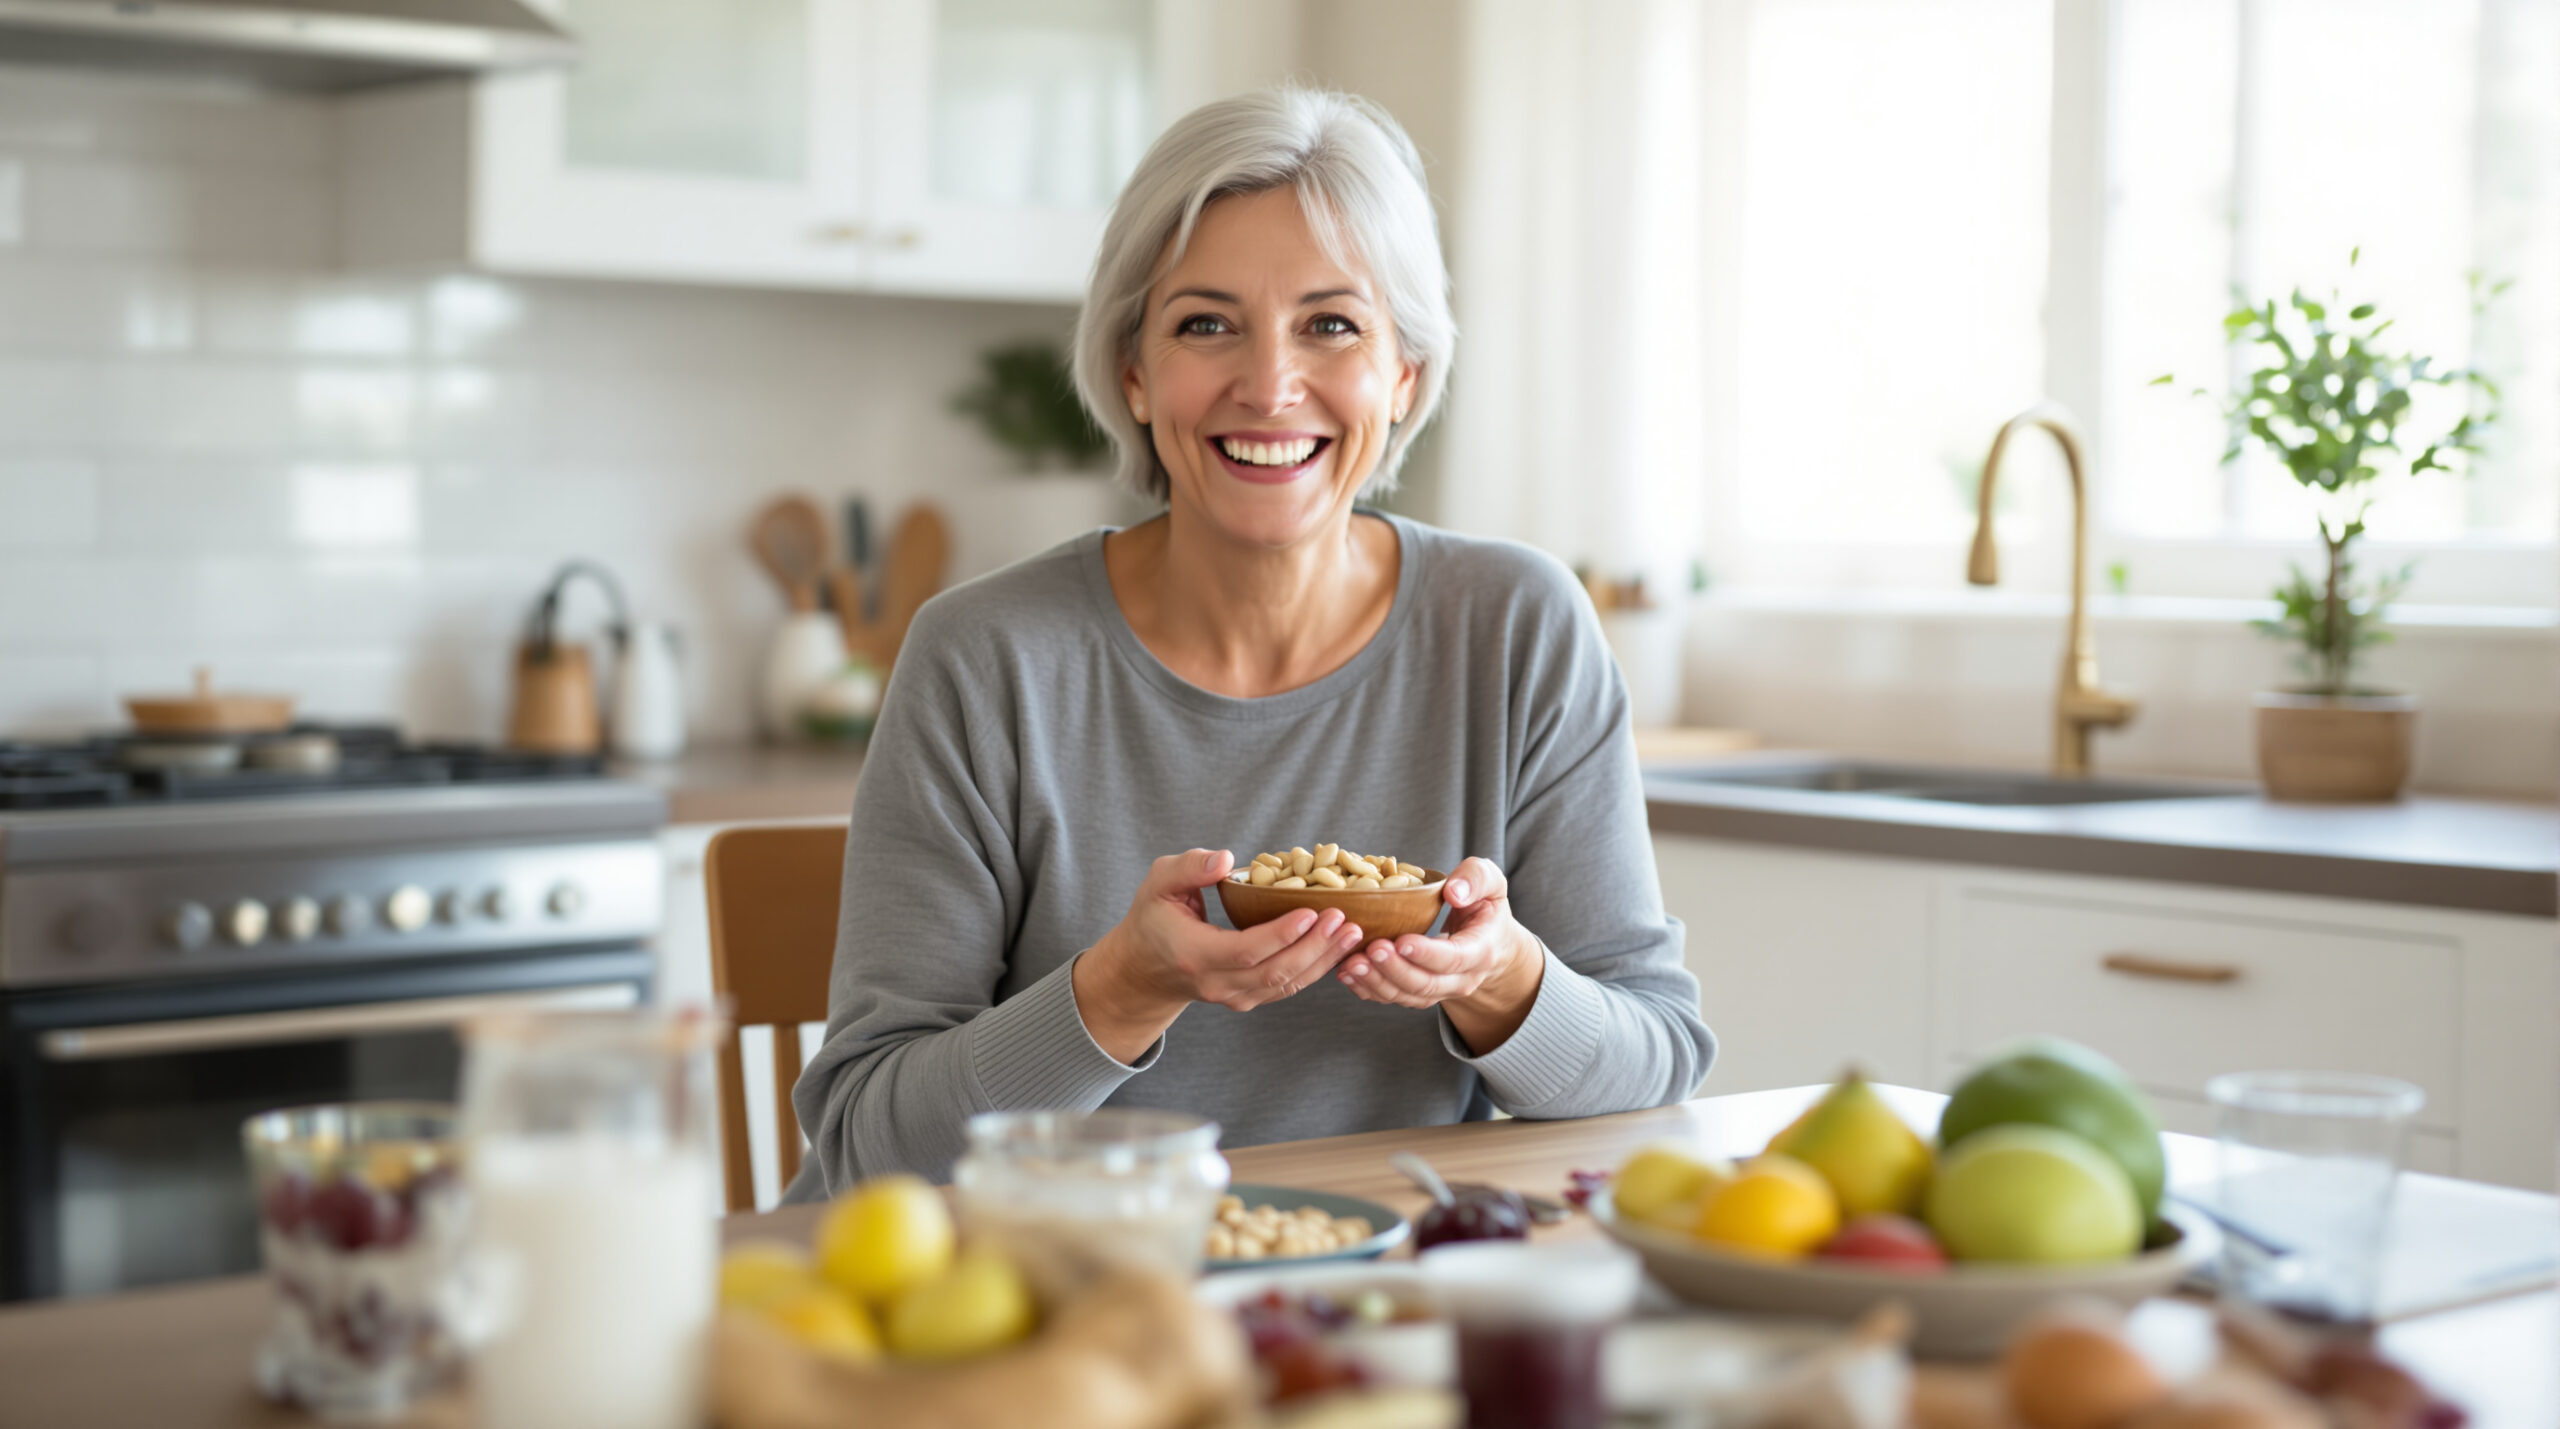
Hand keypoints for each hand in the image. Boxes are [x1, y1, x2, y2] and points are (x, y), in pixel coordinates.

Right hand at [1073, 849, 1366, 1062]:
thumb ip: (1188, 867)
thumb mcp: (1158, 883)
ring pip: (1286, 985)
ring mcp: (1234, 997)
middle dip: (1315, 947)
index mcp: (1194, 954)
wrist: (1146, 968)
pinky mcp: (1248, 998)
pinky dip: (1316, 970)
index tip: (1311, 911)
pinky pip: (1286, 988)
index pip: (1246, 951)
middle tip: (1345, 919)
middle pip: (1275, 972)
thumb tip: (1226, 860)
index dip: (1281, 934)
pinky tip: (1338, 949)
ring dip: (1323, 960)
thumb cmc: (1154, 917)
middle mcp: (1216, 983)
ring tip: (1352, 932)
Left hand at [1334, 856, 1544, 1053]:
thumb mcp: (1492, 883)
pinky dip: (1367, 988)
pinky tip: (1345, 972)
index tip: (1401, 941)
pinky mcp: (1417, 994)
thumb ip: (1477, 879)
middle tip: (1371, 949)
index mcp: (1481, 951)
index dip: (1427, 954)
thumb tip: (1454, 892)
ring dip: (1376, 982)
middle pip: (1426, 984)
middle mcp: (1461, 979)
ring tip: (1351, 963)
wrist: (1489, 943)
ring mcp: (1438, 990)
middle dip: (1395, 969)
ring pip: (1406, 996)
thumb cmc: (1484, 906)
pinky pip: (1391, 998)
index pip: (1454, 958)